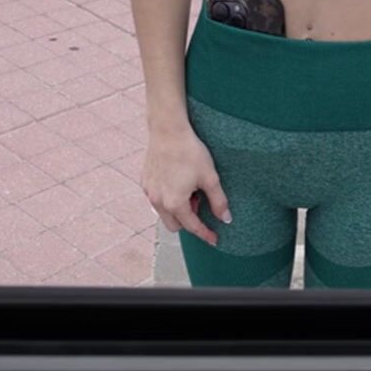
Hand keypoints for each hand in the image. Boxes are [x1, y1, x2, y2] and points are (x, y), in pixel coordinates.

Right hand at [142, 125, 230, 245]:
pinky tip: (177, 180)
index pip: (193, 227)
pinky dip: (167, 198)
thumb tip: (225, 219)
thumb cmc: (190, 152)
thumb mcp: (210, 178)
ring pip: (164, 213)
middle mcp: (158, 202)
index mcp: (175, 204)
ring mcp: (149, 192)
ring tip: (188, 188)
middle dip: (188, 220)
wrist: (168, 130)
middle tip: (199, 200)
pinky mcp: (145, 182)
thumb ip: (218, 202)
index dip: (206, 234)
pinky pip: (156, 199)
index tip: (214, 240)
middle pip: (175, 226)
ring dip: (177, 209)